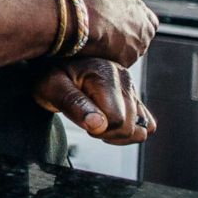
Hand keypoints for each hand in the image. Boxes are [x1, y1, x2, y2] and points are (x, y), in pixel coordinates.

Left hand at [33, 57, 156, 144]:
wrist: (55, 64)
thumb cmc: (50, 75)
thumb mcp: (51, 87)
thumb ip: (73, 104)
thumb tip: (98, 125)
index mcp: (105, 74)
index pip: (116, 120)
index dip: (97, 129)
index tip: (81, 119)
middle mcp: (124, 78)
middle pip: (130, 127)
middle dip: (107, 132)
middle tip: (86, 119)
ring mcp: (132, 87)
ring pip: (143, 128)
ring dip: (120, 133)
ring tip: (97, 120)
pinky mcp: (135, 96)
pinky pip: (147, 124)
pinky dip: (132, 131)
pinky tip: (109, 123)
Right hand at [72, 0, 158, 66]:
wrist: (74, 16)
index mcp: (138, 8)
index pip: (148, 19)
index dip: (136, 22)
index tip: (122, 24)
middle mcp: (143, 27)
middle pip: (143, 37)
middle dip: (131, 38)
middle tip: (111, 39)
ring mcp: (137, 46)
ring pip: (133, 52)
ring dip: (121, 51)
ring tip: (101, 48)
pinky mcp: (125, 61)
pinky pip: (120, 63)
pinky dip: (111, 60)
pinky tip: (96, 56)